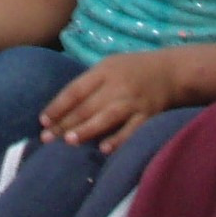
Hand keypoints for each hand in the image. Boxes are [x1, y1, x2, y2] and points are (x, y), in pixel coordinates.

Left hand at [39, 51, 180, 153]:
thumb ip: (89, 83)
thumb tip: (63, 107)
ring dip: (87, 129)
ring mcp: (134, 101)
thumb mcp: (109, 66)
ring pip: (107, 117)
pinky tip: (104, 150)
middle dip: (66, 123)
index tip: (42, 121)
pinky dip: (118, 140)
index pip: (75, 90)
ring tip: (69, 141)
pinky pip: (132, 130)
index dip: (58, 106)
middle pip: (88, 105)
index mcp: (104, 71)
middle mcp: (117, 85)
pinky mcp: (149, 115)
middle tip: (47, 138)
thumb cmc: (133, 69)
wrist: (173, 71)